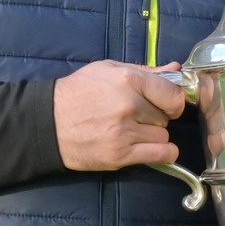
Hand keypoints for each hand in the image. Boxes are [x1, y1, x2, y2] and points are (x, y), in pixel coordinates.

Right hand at [53, 60, 186, 170]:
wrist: (48, 123)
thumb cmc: (78, 92)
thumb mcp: (108, 70)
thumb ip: (145, 70)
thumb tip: (176, 69)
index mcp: (128, 80)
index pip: (173, 95)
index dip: (173, 100)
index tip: (165, 104)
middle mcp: (129, 105)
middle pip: (166, 117)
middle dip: (155, 117)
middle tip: (135, 116)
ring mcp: (125, 132)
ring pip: (163, 136)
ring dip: (152, 135)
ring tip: (131, 130)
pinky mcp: (120, 155)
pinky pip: (162, 156)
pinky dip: (162, 154)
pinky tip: (149, 148)